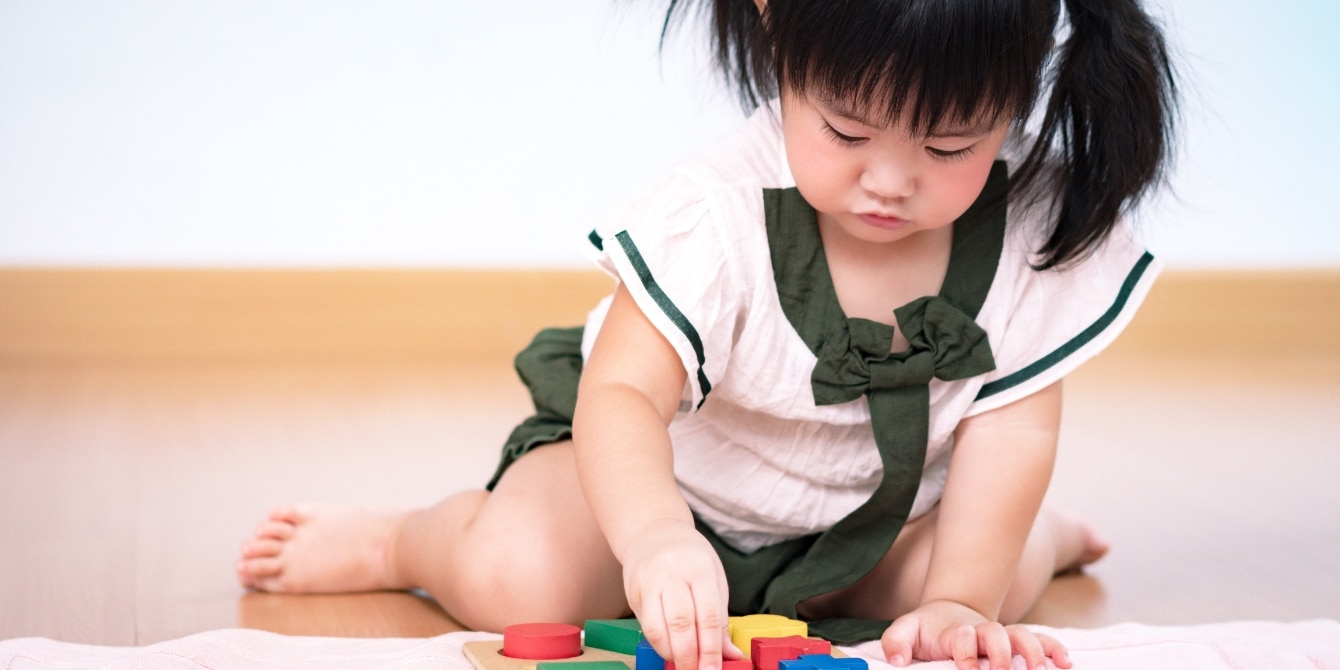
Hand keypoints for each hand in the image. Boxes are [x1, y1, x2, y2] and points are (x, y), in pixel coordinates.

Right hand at [619, 519, 742, 669]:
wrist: (653, 532)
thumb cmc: (690, 558)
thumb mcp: (713, 579)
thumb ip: (720, 618)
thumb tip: (731, 655)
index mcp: (700, 569)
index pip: (708, 615)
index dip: (712, 648)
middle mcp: (673, 574)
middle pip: (682, 623)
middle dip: (691, 656)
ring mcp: (650, 582)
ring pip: (658, 626)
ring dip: (672, 653)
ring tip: (683, 665)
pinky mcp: (634, 591)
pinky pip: (645, 624)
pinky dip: (658, 643)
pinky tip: (668, 650)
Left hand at [881, 600, 1071, 669]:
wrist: (946, 618)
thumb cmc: (925, 631)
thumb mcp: (905, 632)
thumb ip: (897, 642)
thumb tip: (896, 660)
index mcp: (955, 631)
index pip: (963, 636)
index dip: (965, 651)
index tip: (966, 668)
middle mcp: (982, 632)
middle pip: (997, 634)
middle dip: (1001, 651)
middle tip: (1001, 669)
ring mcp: (1002, 638)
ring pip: (1023, 636)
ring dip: (1033, 650)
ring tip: (1039, 668)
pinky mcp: (1016, 644)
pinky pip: (1040, 642)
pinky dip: (1054, 649)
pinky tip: (1066, 663)